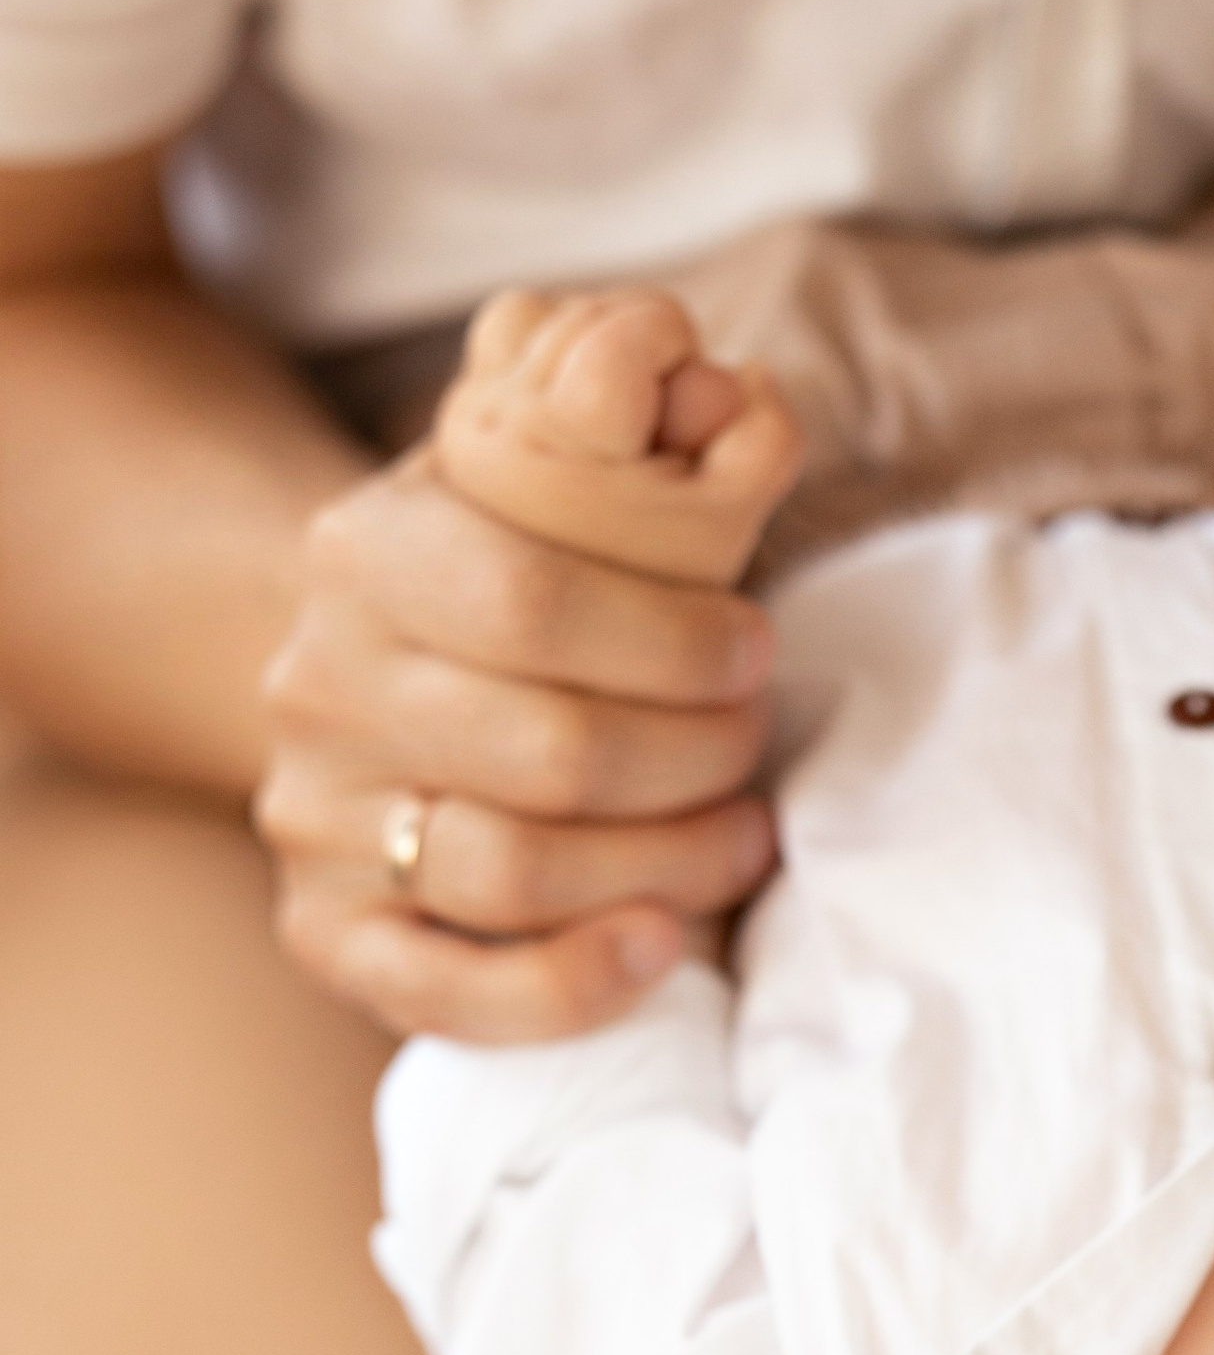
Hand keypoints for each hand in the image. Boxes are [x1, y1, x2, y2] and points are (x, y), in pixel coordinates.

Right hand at [255, 443, 779, 1041]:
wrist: (358, 674)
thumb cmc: (494, 578)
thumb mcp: (529, 477)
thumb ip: (608, 412)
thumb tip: (704, 361)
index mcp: (365, 552)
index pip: (528, 597)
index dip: (674, 639)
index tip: (758, 650)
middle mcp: (319, 686)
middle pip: (547, 750)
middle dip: (695, 756)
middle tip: (757, 744)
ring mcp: (315, 816)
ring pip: (514, 870)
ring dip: (666, 864)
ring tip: (741, 836)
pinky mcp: (327, 932)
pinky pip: (449, 993)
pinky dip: (571, 983)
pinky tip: (659, 943)